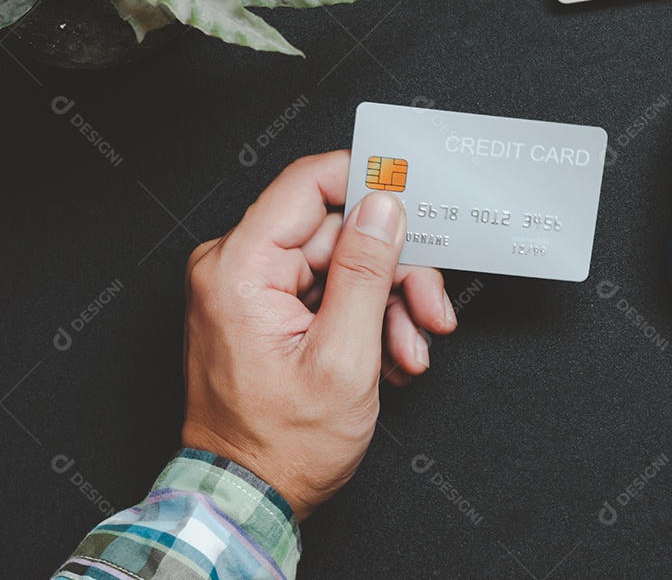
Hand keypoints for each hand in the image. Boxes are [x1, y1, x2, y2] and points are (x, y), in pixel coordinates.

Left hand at [181, 151, 456, 519]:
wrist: (250, 496)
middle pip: (336, 231)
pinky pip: (329, 290)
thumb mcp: (344, 358)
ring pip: (342, 263)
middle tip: (428, 310)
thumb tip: (382, 210)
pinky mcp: (265, 309)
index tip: (411, 196)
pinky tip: (386, 355)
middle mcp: (236, 269)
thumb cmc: (281, 446)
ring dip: (387, 305)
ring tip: (407, 350)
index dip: (367, 183)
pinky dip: (366, 319)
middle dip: (393, 273)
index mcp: (240, 268)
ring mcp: (250, 290)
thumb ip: (366, 273)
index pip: (307, 185)